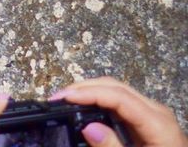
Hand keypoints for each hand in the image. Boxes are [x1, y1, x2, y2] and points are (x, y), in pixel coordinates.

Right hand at [52, 77, 187, 146]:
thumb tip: (89, 128)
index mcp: (158, 123)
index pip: (119, 96)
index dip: (90, 93)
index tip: (64, 97)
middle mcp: (156, 111)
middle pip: (116, 87)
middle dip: (84, 87)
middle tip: (56, 97)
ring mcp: (152, 113)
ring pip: (116, 90)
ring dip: (89, 91)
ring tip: (65, 100)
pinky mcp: (146, 119)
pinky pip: (119, 101)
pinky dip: (98, 100)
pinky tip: (83, 106)